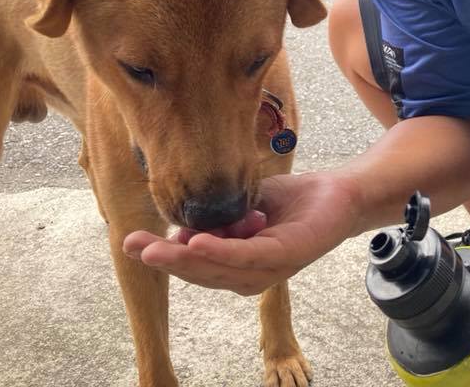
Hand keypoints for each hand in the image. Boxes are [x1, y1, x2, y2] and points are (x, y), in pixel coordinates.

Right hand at [122, 171, 362, 295]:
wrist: (338, 194)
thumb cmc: (291, 202)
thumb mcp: (245, 205)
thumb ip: (217, 217)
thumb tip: (183, 227)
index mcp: (238, 265)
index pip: (195, 265)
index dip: (165, 255)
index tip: (132, 241)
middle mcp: (250, 275)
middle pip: (200, 272)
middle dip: (164, 260)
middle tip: (131, 245)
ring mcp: (268, 270)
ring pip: (218, 268)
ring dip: (184, 259)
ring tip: (153, 247)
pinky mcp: (285, 257)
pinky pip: (246, 256)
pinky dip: (219, 251)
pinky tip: (195, 243)